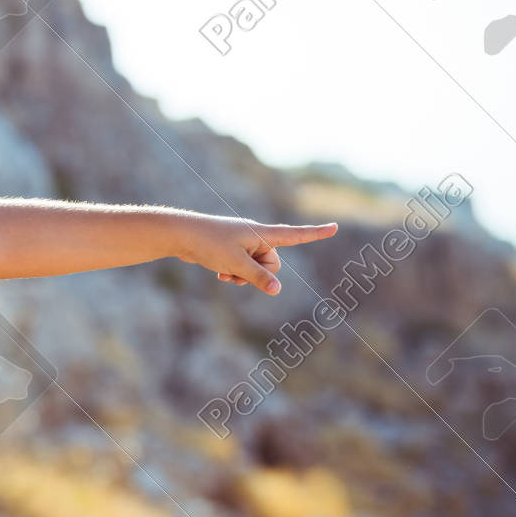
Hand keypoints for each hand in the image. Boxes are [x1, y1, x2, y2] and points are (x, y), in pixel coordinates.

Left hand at [177, 215, 337, 294]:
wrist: (180, 235)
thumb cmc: (210, 244)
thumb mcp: (237, 264)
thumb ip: (259, 277)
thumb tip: (278, 289)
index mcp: (262, 233)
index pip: (295, 234)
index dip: (316, 233)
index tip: (335, 227)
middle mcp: (256, 236)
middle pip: (273, 263)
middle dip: (259, 273)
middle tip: (237, 269)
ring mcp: (243, 244)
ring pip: (256, 270)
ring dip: (244, 276)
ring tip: (225, 271)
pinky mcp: (232, 251)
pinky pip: (242, 269)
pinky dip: (234, 274)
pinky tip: (219, 275)